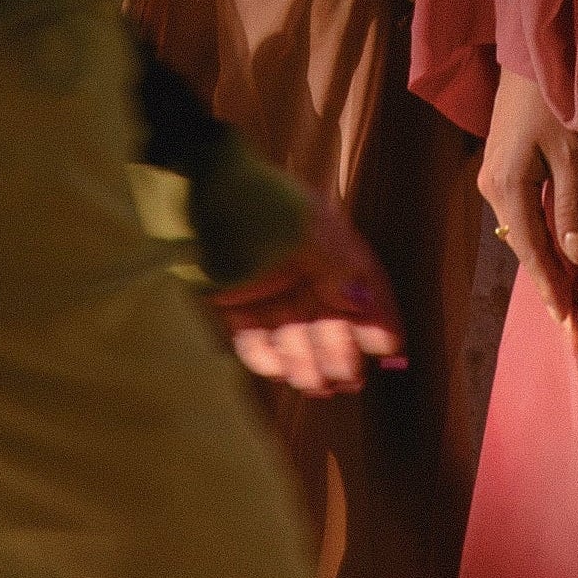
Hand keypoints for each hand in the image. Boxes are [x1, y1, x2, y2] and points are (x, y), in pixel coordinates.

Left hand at [211, 193, 405, 395]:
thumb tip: (367, 302)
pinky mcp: (234, 304)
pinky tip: (279, 370)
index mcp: (329, 246)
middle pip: (332, 320)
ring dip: (308, 363)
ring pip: (296, 337)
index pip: (364, 287)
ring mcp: (269, 289)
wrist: (186, 191)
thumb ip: (338, 268)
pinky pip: (255, 340)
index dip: (380, 318)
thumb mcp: (303, 229)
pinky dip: (266, 357)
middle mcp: (304, 270)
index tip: (391, 351)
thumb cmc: (254, 202)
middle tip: (349, 378)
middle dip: (343, 350)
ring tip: (318, 385)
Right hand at [482, 67, 577, 354]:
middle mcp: (492, 188)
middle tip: (570, 322)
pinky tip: (554, 251)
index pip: (533, 251)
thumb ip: (573, 204)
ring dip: (544, 261)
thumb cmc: (557, 99)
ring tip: (566, 296)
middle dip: (548, 283)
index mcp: (508, 187)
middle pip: (524, 246)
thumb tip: (576, 256)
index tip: (567, 323)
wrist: (530, 54)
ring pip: (522, 231)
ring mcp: (492, 178)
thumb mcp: (573, 151)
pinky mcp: (499, 167)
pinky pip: (520, 215)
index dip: (552, 288)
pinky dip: (538, 237)